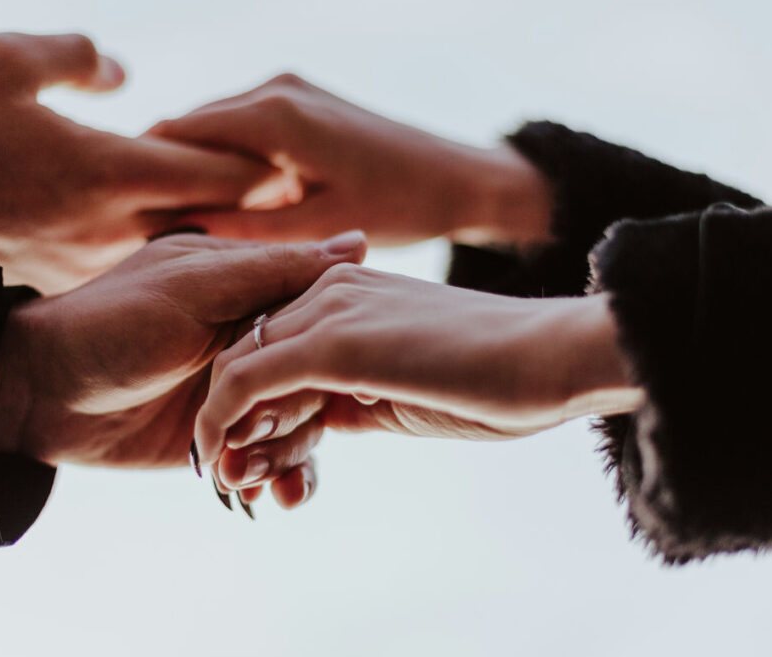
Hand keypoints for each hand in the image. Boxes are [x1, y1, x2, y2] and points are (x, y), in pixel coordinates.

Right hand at [0, 33, 278, 293]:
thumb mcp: (4, 60)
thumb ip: (74, 55)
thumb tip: (120, 72)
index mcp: (112, 171)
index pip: (214, 170)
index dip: (261, 164)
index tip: (297, 160)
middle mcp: (114, 225)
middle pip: (208, 216)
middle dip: (253, 203)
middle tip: (295, 194)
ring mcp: (92, 257)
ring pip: (173, 241)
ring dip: (210, 227)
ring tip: (246, 214)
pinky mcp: (66, 273)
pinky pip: (131, 256)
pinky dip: (160, 243)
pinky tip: (167, 231)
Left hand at [0, 231, 366, 475]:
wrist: (39, 395)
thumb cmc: (109, 324)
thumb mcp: (193, 287)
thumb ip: (273, 271)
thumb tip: (361, 244)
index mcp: (255, 290)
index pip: (326, 317)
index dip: (331, 351)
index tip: (323, 380)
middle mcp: (258, 341)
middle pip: (322, 381)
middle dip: (302, 417)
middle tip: (258, 434)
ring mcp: (244, 394)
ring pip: (305, 427)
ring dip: (288, 456)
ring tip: (248, 475)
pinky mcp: (227, 440)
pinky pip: (275, 463)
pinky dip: (280, 482)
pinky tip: (270, 498)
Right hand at [148, 73, 553, 247]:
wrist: (460, 180)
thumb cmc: (399, 208)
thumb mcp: (316, 230)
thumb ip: (243, 231)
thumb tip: (172, 232)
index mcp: (273, 115)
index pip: (175, 134)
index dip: (141, 175)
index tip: (118, 220)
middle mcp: (275, 89)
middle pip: (189, 127)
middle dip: (163, 172)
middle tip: (135, 226)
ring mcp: (289, 89)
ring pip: (214, 128)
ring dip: (194, 168)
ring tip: (170, 220)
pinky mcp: (301, 100)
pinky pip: (242, 129)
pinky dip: (224, 161)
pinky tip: (220, 204)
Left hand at [195, 265, 644, 484]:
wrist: (551, 357)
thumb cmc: (498, 378)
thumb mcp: (408, 387)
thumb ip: (357, 394)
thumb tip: (323, 421)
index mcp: (348, 292)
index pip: (273, 344)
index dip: (254, 403)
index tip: (253, 457)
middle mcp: (328, 289)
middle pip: (246, 353)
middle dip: (230, 419)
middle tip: (227, 477)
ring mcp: (328, 310)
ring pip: (237, 368)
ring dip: (222, 430)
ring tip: (225, 482)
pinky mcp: (331, 342)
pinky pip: (248, 383)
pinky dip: (222, 423)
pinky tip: (219, 463)